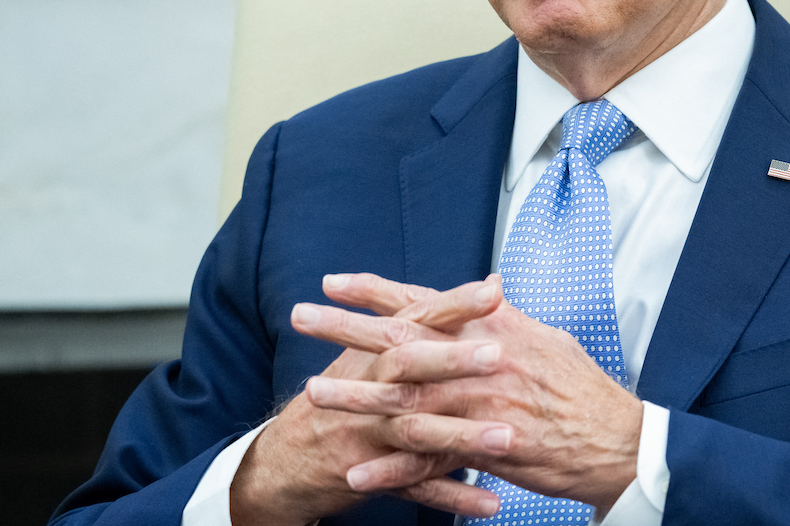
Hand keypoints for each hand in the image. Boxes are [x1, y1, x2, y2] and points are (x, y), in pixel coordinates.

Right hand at [230, 274, 509, 525]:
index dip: (453, 304)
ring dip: (463, 436)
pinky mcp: (372, 477)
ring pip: (417, 431)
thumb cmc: (337, 397)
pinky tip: (488, 503)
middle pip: (410, 367)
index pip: (415, 318)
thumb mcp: (368, 354)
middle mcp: (369, 388)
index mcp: (374, 352)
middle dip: (454, 360)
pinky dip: (452, 497)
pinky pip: (416, 487)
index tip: (493, 290)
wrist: (283, 461)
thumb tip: (491, 286)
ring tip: (506, 438)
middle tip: (497, 354)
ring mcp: (369, 434)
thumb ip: (422, 323)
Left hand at [307, 281, 643, 514]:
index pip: (424, 300)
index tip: (333, 280)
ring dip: (355, 395)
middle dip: (346, 327)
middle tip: (299, 317)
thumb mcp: (546, 338)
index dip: (376, 290)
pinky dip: (391, 468)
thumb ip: (505, 319)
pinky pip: (428, 461)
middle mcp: (480, 359)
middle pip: (401, 338)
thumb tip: (485, 292)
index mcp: (493, 328)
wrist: (616, 440)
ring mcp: (479, 405)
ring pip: (405, 398)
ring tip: (312, 394)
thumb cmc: (583, 389)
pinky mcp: (484, 450)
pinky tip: (356, 472)